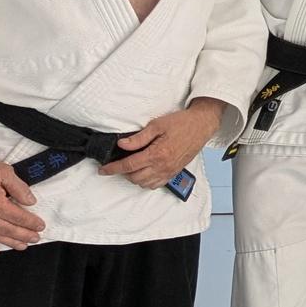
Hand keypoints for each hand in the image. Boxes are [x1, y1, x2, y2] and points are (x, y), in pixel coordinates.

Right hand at [0, 139, 43, 254]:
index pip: (19, 217)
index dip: (32, 223)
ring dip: (10, 243)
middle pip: (9, 230)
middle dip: (25, 235)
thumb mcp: (5, 172)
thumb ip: (19, 188)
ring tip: (22, 246)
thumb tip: (31, 201)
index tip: (40, 226)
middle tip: (36, 238)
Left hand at [101, 99, 223, 189]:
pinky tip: (144, 172)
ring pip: (144, 183)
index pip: (128, 165)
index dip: (113, 169)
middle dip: (122, 172)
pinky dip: (146, 182)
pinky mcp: (174, 172)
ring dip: (134, 178)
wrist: (202, 125)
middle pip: (134, 177)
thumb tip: (122, 145)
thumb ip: (138, 137)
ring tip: (130, 167)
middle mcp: (163, 165)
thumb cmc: (182, 122)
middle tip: (117, 164)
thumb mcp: (157, 124)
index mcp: (157, 153)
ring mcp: (169, 171)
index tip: (103, 170)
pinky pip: (156, 184)